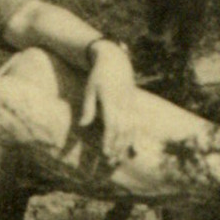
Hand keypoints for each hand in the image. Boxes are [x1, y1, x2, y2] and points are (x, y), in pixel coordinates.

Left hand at [79, 41, 138, 163]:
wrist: (115, 59)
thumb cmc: (98, 75)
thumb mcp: (89, 89)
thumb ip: (88, 107)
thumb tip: (83, 125)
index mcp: (110, 99)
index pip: (111, 124)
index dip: (108, 139)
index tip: (104, 152)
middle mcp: (123, 103)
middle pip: (122, 129)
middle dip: (117, 145)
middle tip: (110, 159)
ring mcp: (130, 103)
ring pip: (131, 127)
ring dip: (125, 143)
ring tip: (119, 156)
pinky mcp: (134, 103)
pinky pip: (136, 122)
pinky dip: (134, 135)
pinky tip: (131, 146)